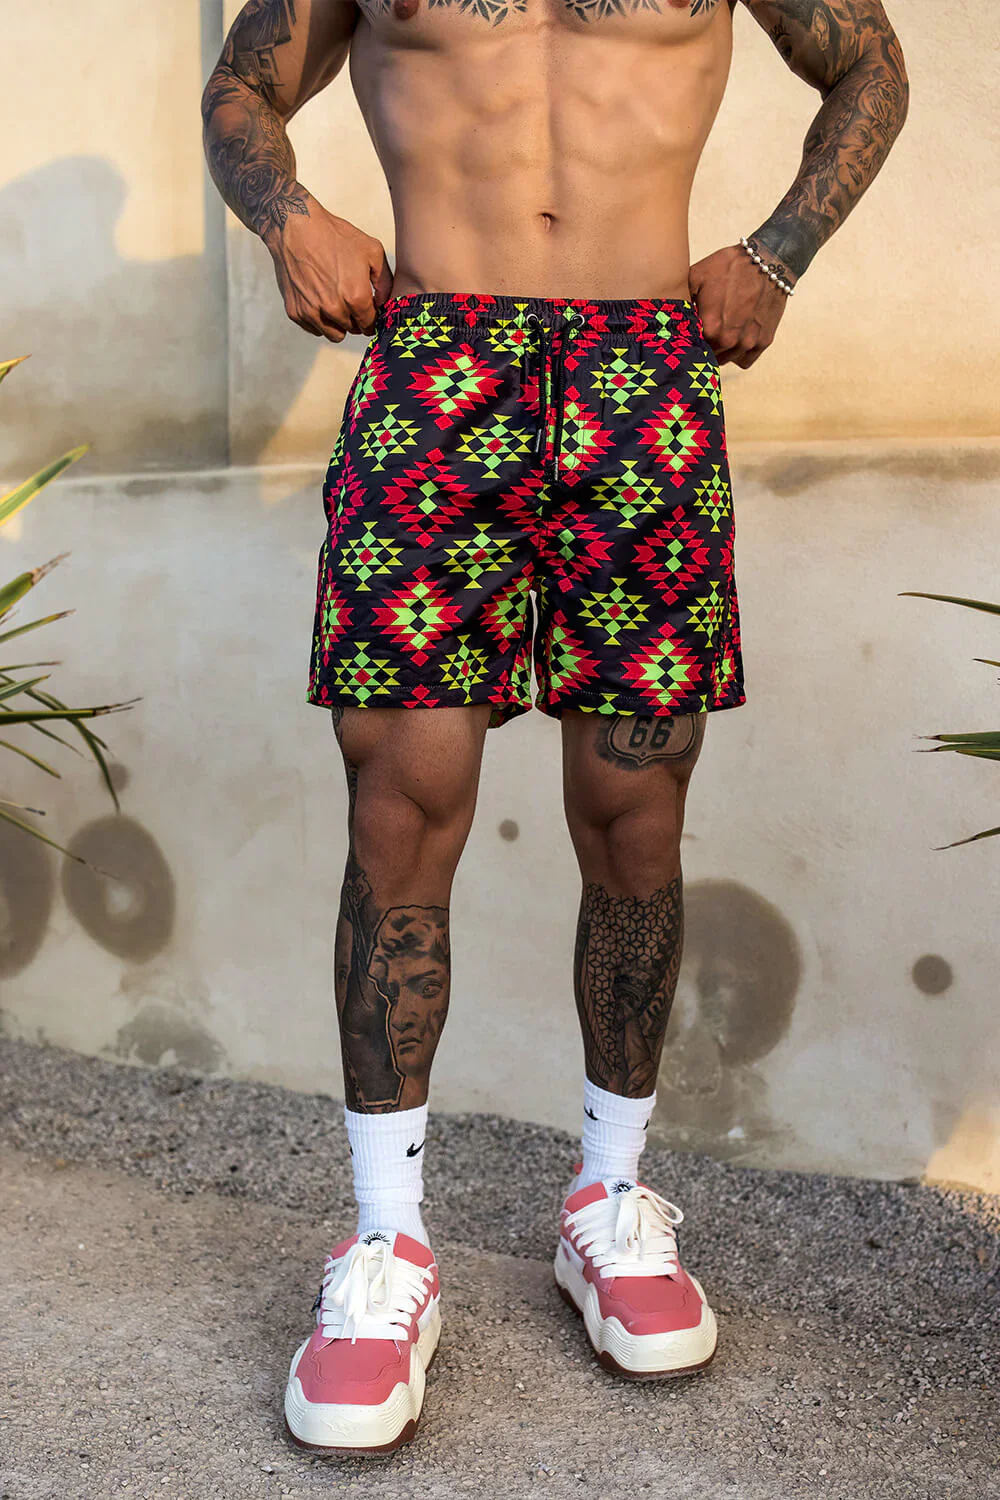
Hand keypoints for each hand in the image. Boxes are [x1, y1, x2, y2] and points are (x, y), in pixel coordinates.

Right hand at [263, 196, 393, 341]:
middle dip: (356, 318)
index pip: (370, 324)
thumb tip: (386, 304)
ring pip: (334, 335)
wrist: (295, 227)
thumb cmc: (335, 236)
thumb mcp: (372, 251)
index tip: (369, 308)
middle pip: (353, 330)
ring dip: (339, 324)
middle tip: (351, 298)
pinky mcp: (295, 312)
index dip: (373, 317)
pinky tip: (319, 299)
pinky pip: (314, 328)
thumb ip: (386, 282)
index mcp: (355, 297)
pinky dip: (319, 319)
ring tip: (336, 301)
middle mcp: (334, 309)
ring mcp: (312, 312)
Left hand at [688, 244, 794, 368]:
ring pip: (725, 360)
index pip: (690, 348)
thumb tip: (666, 318)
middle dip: (702, 347)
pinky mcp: (764, 341)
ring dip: (720, 351)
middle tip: (703, 332)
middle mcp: (729, 340)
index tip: (686, 334)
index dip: (686, 342)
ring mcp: (748, 342)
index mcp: (710, 327)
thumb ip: (680, 301)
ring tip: (720, 331)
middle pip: (707, 356)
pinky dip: (738, 353)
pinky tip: (735, 337)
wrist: (770, 259)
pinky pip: (744, 360)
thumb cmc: (730, 266)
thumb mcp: (697, 276)